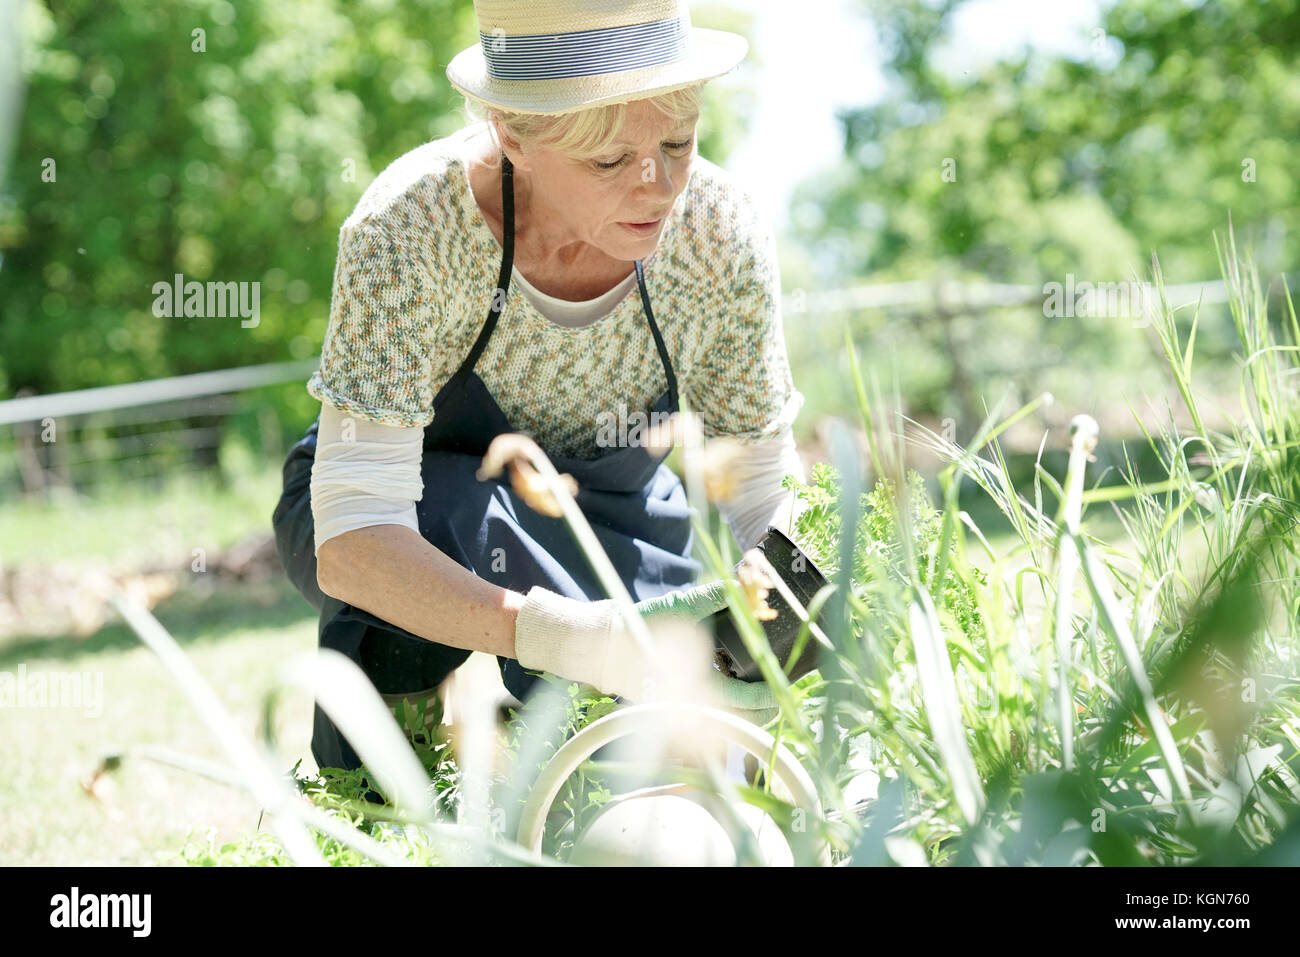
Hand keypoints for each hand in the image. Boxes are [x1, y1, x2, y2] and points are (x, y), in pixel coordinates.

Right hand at [513, 581, 777, 722]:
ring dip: (747, 711)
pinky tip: (728, 685)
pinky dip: (725, 707)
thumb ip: (715, 597)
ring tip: (758, 687)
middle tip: (778, 688)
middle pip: (742, 722)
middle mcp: (691, 707)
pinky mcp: (671, 710)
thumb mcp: (679, 608)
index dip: (771, 693)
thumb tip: (746, 583)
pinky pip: (708, 717)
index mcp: (696, 685)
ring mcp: (680, 712)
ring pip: (727, 724)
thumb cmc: (637, 627)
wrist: (596, 646)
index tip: (784, 680)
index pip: (747, 701)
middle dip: (765, 709)